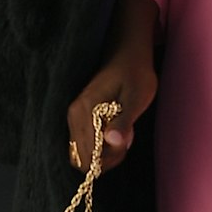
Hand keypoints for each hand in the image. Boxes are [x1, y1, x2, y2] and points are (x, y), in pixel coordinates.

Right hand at [65, 0, 158, 177]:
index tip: (126, 142)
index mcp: (85, 112)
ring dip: (103, 153)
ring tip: (122, 135)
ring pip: (81, 152)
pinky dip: (99, 145)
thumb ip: (124, 121)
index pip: (89, 155)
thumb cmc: (136, 74)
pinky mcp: (78, 115)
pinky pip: (83, 143)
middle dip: (106, 159)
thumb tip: (112, 143)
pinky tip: (115, 132)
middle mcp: (73, 115)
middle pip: (82, 158)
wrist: (127, 53)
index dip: (109, 158)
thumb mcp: (137, 97)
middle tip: (125, 140)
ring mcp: (73, 116)